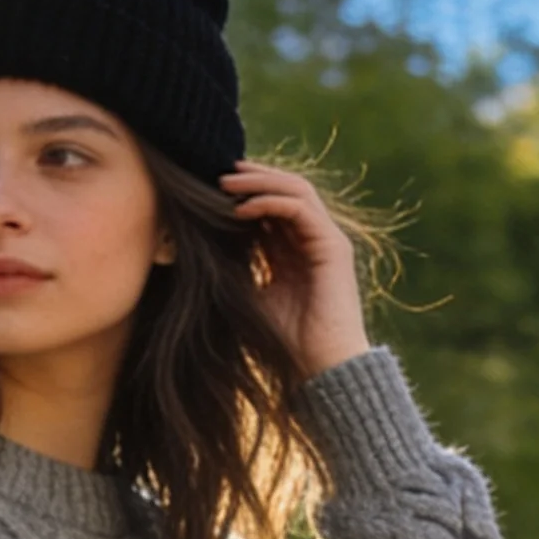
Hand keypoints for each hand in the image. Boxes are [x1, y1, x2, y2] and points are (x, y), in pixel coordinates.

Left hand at [222, 161, 370, 383]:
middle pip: (287, 189)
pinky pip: (301, 209)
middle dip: (253, 177)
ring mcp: (327, 240)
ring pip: (296, 190)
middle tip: (218, 172)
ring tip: (227, 182)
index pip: (273, 206)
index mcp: (296, 250)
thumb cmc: (285, 341)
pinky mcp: (334, 247)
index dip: (246, 192)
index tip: (212, 187)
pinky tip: (243, 208)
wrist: (320, 367)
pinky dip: (271, 202)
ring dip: (260, 182)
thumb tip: (205, 246)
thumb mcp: (252, 295)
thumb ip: (240, 267)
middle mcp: (314, 239)